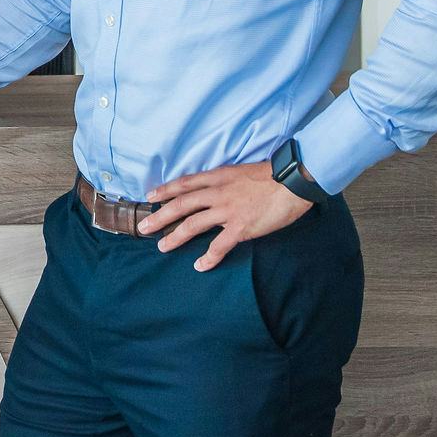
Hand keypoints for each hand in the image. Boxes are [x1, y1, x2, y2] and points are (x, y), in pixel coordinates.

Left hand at [138, 162, 313, 270]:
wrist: (292, 181)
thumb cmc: (272, 176)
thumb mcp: (241, 171)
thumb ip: (225, 180)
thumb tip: (215, 188)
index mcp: (218, 177)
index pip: (185, 183)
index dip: (166, 190)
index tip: (150, 196)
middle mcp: (218, 193)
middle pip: (181, 204)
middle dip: (160, 216)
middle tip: (144, 226)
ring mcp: (228, 211)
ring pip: (193, 224)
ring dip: (175, 236)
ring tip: (162, 246)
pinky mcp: (241, 227)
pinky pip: (219, 245)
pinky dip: (208, 257)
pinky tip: (200, 266)